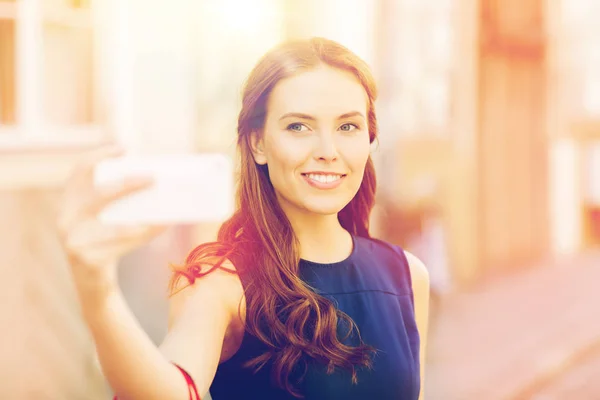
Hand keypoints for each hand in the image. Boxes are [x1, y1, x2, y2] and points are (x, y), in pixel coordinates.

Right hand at [57, 144, 167, 299]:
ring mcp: (73, 242)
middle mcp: (65, 220)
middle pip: (99, 195)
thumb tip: (155, 185)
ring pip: (116, 226)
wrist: (93, 283)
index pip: (78, 172)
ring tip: (165, 210)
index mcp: (68, 203)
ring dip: (143, 217)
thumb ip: (118, 202)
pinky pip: (123, 245)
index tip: (123, 148)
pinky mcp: (88, 260)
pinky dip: (145, 235)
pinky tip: (162, 227)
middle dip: (128, 185)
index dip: (98, 156)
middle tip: (153, 178)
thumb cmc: (105, 242)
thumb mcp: (104, 219)